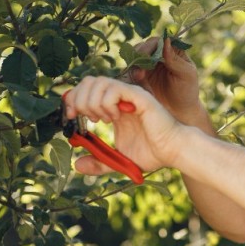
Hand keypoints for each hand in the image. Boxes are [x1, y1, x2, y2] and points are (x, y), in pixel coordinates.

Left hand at [62, 76, 182, 175]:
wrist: (173, 152)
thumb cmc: (152, 154)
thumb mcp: (117, 161)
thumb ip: (98, 162)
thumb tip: (76, 165)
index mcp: (113, 107)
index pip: (86, 90)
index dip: (72, 100)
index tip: (71, 118)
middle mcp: (120, 97)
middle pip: (89, 81)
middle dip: (78, 98)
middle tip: (83, 118)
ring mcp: (129, 95)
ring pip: (98, 82)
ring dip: (92, 101)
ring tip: (101, 119)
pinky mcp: (139, 96)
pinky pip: (114, 89)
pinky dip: (106, 103)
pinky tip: (113, 118)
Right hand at [127, 37, 203, 123]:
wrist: (178, 112)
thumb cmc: (187, 91)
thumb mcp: (186, 74)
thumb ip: (175, 59)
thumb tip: (165, 40)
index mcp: (172, 50)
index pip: (158, 41)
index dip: (150, 46)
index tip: (146, 56)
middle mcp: (157, 54)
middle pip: (142, 47)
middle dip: (139, 57)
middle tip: (140, 70)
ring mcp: (146, 65)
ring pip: (133, 58)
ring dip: (133, 66)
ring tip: (139, 77)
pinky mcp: (138, 76)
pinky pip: (129, 71)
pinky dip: (130, 75)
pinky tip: (134, 82)